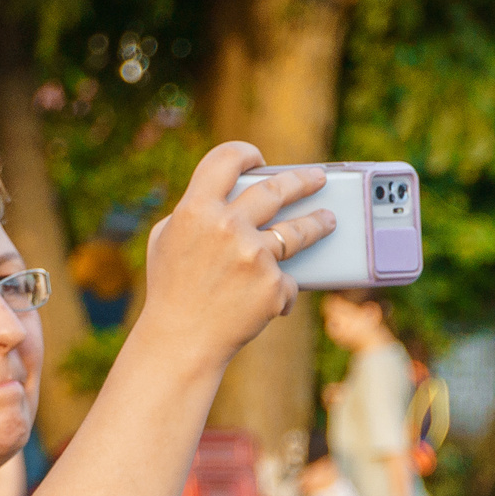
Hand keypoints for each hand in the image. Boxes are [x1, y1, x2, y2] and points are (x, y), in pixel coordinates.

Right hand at [132, 145, 332, 378]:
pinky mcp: (272, 285)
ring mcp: (253, 256)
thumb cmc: (171, 290)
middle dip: (302, 180)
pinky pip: (287, 280)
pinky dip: (280, 290)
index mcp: (196, 210)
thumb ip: (193, 213)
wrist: (181, 341)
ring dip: (318, 223)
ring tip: (328, 220)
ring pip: (298, 231)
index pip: (226, 159)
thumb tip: (226, 198)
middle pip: (276, 189)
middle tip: (318, 178)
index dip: (245, 154)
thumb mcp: (165, 240)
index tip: (259, 159)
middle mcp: (227, 227)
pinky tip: (274, 299)